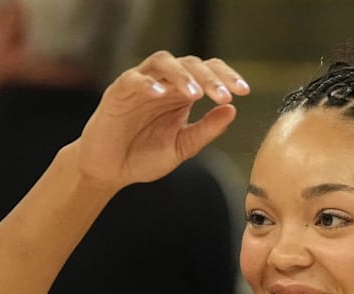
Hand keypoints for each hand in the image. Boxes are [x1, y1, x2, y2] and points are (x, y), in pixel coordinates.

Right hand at [74, 51, 249, 192]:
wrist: (110, 171)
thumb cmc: (143, 157)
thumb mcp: (182, 147)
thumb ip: (206, 130)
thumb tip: (232, 111)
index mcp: (181, 94)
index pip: (208, 73)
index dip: (226, 77)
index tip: (244, 92)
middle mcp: (163, 84)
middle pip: (190, 63)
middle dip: (210, 77)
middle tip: (223, 96)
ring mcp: (140, 86)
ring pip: (163, 62)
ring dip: (182, 75)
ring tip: (196, 94)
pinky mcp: (117, 93)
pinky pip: (132, 79)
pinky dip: (147, 83)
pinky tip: (161, 94)